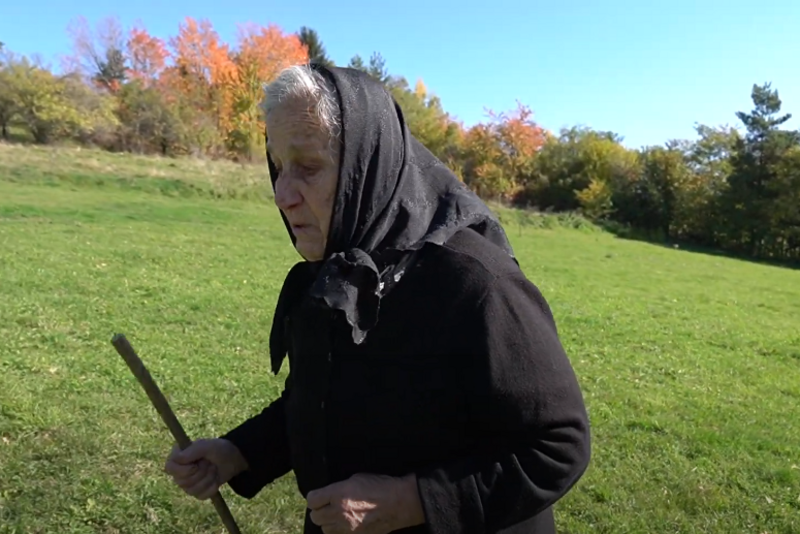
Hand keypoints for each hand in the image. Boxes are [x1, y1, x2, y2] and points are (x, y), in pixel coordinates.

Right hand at [163, 438, 247, 500]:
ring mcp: (187, 482)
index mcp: (178, 456)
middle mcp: (179, 470)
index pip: (169, 468)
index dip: (183, 470)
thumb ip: (192, 451)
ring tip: (213, 469)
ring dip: (207, 479)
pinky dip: (211, 488)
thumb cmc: (218, 449)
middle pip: (181, 482)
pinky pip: (200, 496)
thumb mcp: (207, 446)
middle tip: (209, 463)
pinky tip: (216, 479)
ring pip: (191, 490)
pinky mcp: (197, 491)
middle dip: (200, 473)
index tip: (195, 466)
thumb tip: (177, 459)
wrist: (233, 459)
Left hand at [306, 473, 424, 533]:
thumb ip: (338, 488)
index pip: (312, 500)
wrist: (399, 503)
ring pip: (325, 530)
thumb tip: (328, 494)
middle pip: (315, 517)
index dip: (314, 498)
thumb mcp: (356, 478)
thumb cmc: (380, 486)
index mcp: (339, 494)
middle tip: (327, 507)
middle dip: (320, 511)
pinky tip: (347, 525)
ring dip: (329, 523)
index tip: (319, 497)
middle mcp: (340, 512)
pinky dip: (340, 531)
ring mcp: (348, 527)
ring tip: (338, 517)